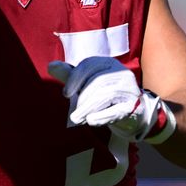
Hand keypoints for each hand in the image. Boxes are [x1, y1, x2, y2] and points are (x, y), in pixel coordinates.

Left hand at [47, 57, 172, 142]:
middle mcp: (121, 73)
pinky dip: (103, 116)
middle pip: (98, 81)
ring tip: (78, 119)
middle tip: (73, 114)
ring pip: (107, 95)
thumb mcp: (86, 84)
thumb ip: (70, 76)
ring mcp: (130, 89)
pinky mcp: (134, 106)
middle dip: (83, 98)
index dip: (75, 78)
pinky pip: (117, 110)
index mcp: (109, 63)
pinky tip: (92, 121)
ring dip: (89, 108)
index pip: (90, 64)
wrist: (132, 113)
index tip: (66, 94)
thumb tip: (51, 66)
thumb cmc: (104, 96)